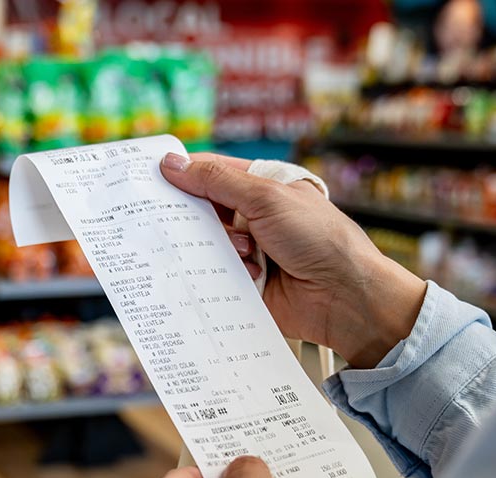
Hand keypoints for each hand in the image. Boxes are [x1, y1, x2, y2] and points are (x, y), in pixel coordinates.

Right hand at [161, 152, 426, 367]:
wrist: (344, 296)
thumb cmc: (319, 238)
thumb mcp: (266, 198)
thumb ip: (216, 181)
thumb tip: (173, 163)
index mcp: (263, 187)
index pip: (213, 173)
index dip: (184, 173)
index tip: (152, 176)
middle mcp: (254, 217)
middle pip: (204, 211)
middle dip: (191, 216)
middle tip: (169, 217)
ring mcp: (249, 252)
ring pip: (206, 245)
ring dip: (214, 247)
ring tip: (244, 252)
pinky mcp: (244, 284)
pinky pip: (214, 277)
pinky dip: (217, 275)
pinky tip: (237, 275)